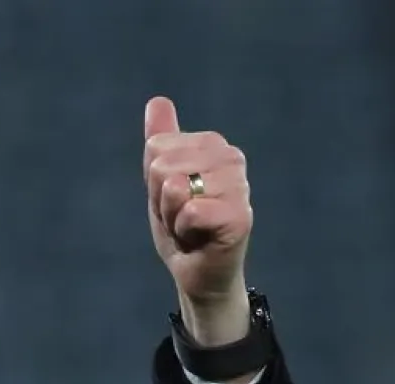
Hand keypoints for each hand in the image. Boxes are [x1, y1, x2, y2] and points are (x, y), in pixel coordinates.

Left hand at [143, 97, 251, 314]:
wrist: (197, 271)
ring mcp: (239, 185)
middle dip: (160, 201)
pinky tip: (200, 239)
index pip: (155, 149)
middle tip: (181, 218)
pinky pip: (190, 211)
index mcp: (213, 145)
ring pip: (173, 188)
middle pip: (161, 167)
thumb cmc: (182, 227)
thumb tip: (157, 101)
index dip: (153, 183)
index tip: (173, 201)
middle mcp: (232, 158)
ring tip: (190, 228)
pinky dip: (184, 231)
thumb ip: (161, 141)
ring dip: (172, 218)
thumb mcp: (162, 182)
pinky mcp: (240, 216)